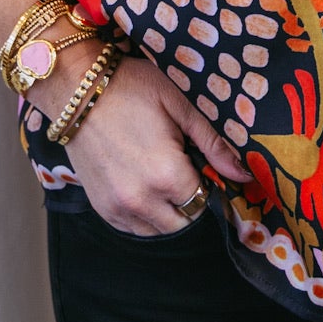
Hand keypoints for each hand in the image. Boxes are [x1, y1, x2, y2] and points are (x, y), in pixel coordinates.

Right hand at [59, 54, 250, 233]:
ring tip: (167, 182)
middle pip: (184, 224)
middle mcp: (142, 199)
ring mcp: (118, 207)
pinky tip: (147, 190)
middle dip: (192, 205)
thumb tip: (246, 175)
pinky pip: (133, 229)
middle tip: (188, 176)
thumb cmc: (131, 89)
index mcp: (167, 174)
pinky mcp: (101, 207)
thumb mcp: (179, 106)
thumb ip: (214, 144)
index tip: (209, 174)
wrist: (76, 90)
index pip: (205, 204)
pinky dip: (146, 218)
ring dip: (170, 215)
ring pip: (159, 232)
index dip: (212, 191)